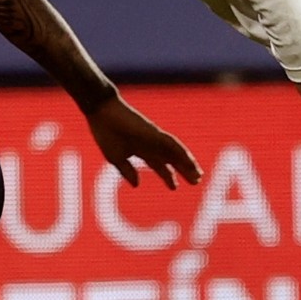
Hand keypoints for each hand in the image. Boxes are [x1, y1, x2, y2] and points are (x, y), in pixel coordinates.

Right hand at [85, 95, 201, 189]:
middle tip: (196, 181)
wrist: (102, 113)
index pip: (158, 164)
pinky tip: (190, 161)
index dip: (167, 175)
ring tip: (198, 175)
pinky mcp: (154, 132)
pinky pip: (172, 143)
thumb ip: (127, 171)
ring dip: (187, 163)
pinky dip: (182, 152)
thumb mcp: (115, 158)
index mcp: (141, 149)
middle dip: (183, 170)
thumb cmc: (106, 132)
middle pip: (171, 159)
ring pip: (175, 152)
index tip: (174, 187)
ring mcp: (154, 137)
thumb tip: (137, 184)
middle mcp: (151, 144)